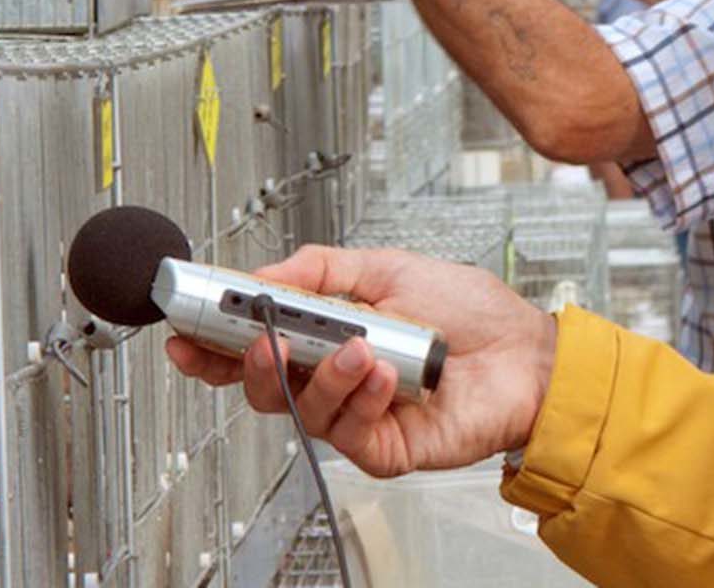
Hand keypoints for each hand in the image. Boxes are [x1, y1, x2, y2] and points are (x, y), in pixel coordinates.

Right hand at [165, 246, 556, 476]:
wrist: (527, 354)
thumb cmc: (470, 312)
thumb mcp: (387, 267)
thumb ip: (319, 270)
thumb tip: (260, 277)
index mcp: (327, 332)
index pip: (254, 342)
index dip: (213, 342)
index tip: (186, 329)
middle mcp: (335, 376)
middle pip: (262, 385)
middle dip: (247, 364)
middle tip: (257, 340)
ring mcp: (358, 413)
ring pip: (302, 409)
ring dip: (323, 374)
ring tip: (357, 347)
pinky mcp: (384, 446)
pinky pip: (349, 434)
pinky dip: (361, 400)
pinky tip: (384, 375)